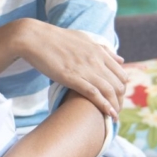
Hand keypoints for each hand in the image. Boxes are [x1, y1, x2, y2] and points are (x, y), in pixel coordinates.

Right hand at [11, 19, 126, 118]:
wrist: (34, 38)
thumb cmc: (56, 38)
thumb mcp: (84, 39)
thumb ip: (103, 50)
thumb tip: (121, 59)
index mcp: (99, 51)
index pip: (121, 74)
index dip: (122, 89)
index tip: (118, 98)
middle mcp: (96, 60)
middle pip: (118, 85)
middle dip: (120, 101)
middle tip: (116, 111)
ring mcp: (85, 69)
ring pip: (109, 91)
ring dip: (114, 106)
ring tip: (114, 118)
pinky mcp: (72, 78)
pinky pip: (94, 94)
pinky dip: (104, 105)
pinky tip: (109, 114)